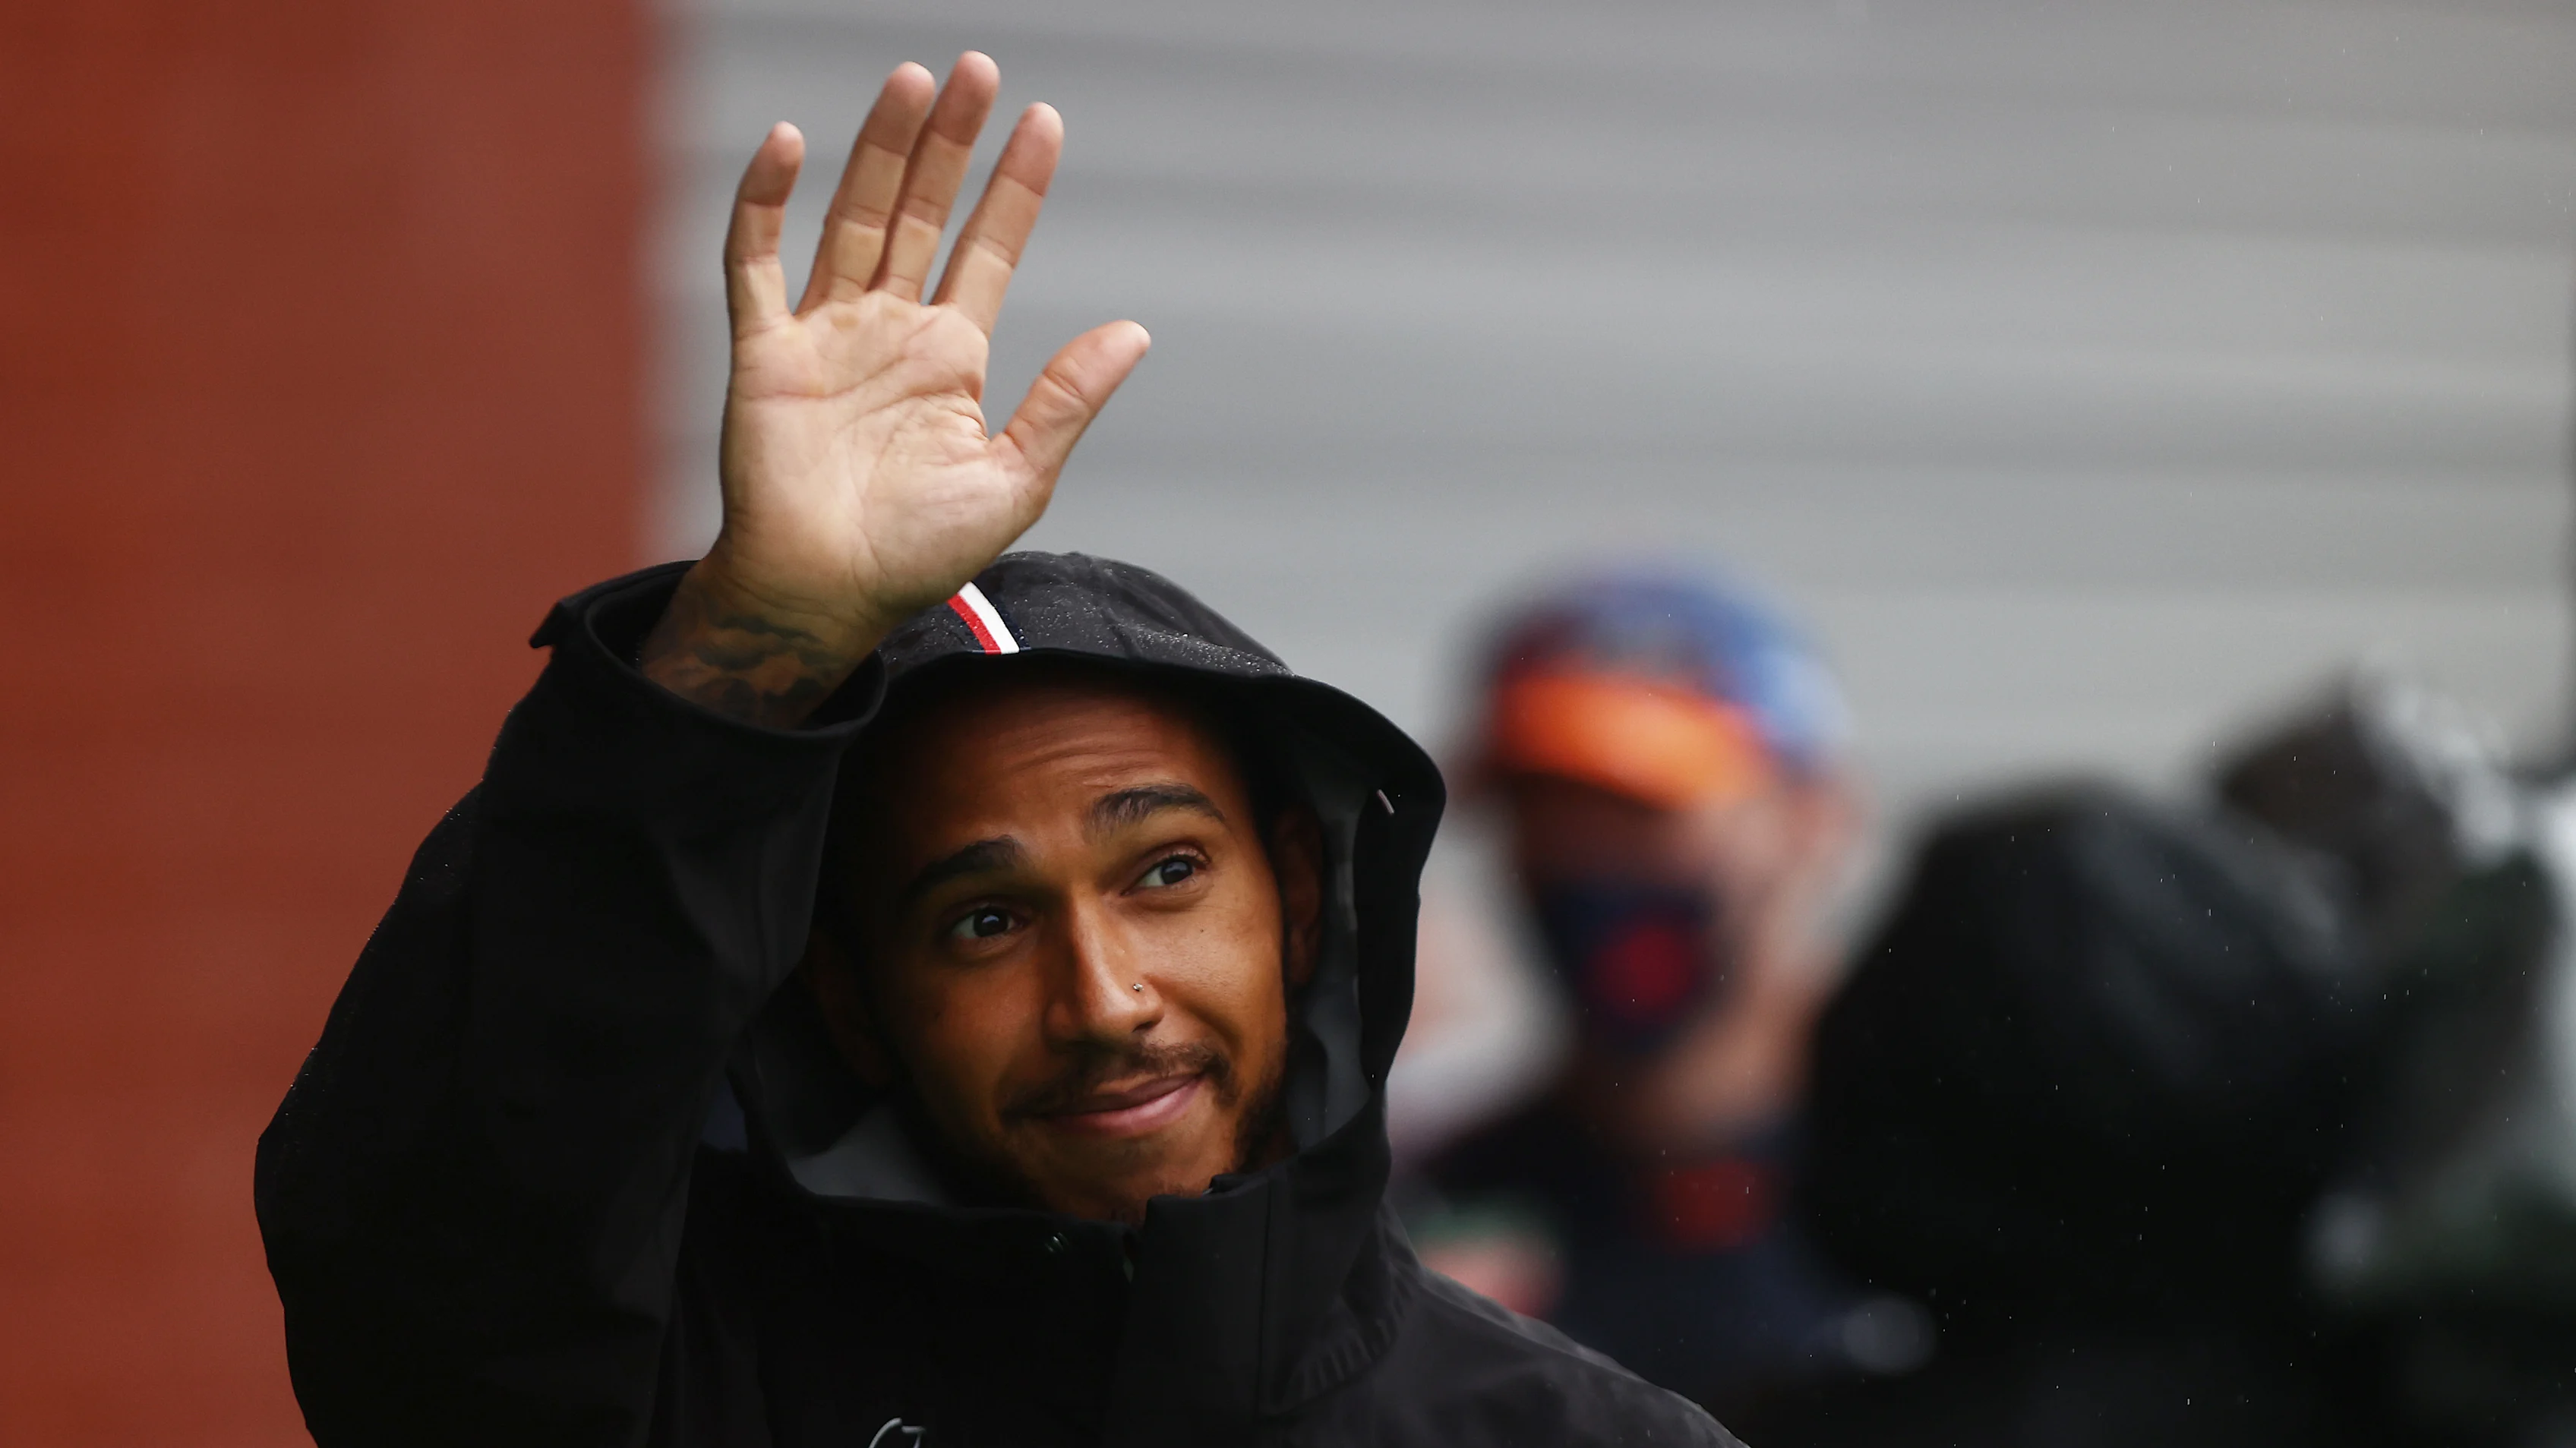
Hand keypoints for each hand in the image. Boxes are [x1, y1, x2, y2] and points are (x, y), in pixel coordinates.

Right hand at [642, 54, 1150, 724]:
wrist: (826, 598)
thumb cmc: (918, 554)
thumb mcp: (1015, 478)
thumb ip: (1066, 400)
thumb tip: (1136, 330)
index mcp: (952, 356)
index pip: (989, 247)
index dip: (1014, 185)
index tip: (1044, 120)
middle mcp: (889, 329)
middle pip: (922, 210)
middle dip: (947, 141)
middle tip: (973, 68)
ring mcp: (825, 333)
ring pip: (854, 216)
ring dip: (880, 149)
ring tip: (910, 80)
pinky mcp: (764, 350)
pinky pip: (756, 260)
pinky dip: (765, 201)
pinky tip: (788, 142)